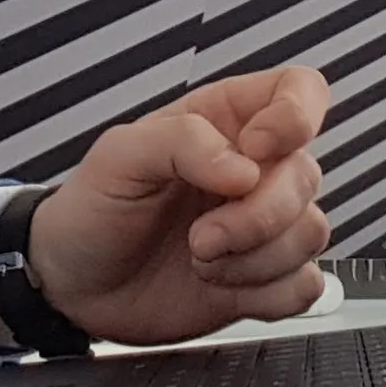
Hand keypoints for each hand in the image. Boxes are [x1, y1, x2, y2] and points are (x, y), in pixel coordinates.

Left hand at [21, 66, 331, 347]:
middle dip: (256, 216)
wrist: (74, 287)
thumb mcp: (119, 155)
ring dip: (254, 259)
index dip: (294, 117)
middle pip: (306, 175)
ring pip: (311, 232)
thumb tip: (245, 168)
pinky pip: (306, 285)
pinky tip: (222, 286)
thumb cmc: (92, 209)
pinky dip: (267, 294)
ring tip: (200, 259)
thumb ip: (182, 142)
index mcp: (225, 122)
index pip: (300, 92)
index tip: (253, 150)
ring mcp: (263, 227)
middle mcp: (254, 170)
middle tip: (200, 237)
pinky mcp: (266, 279)